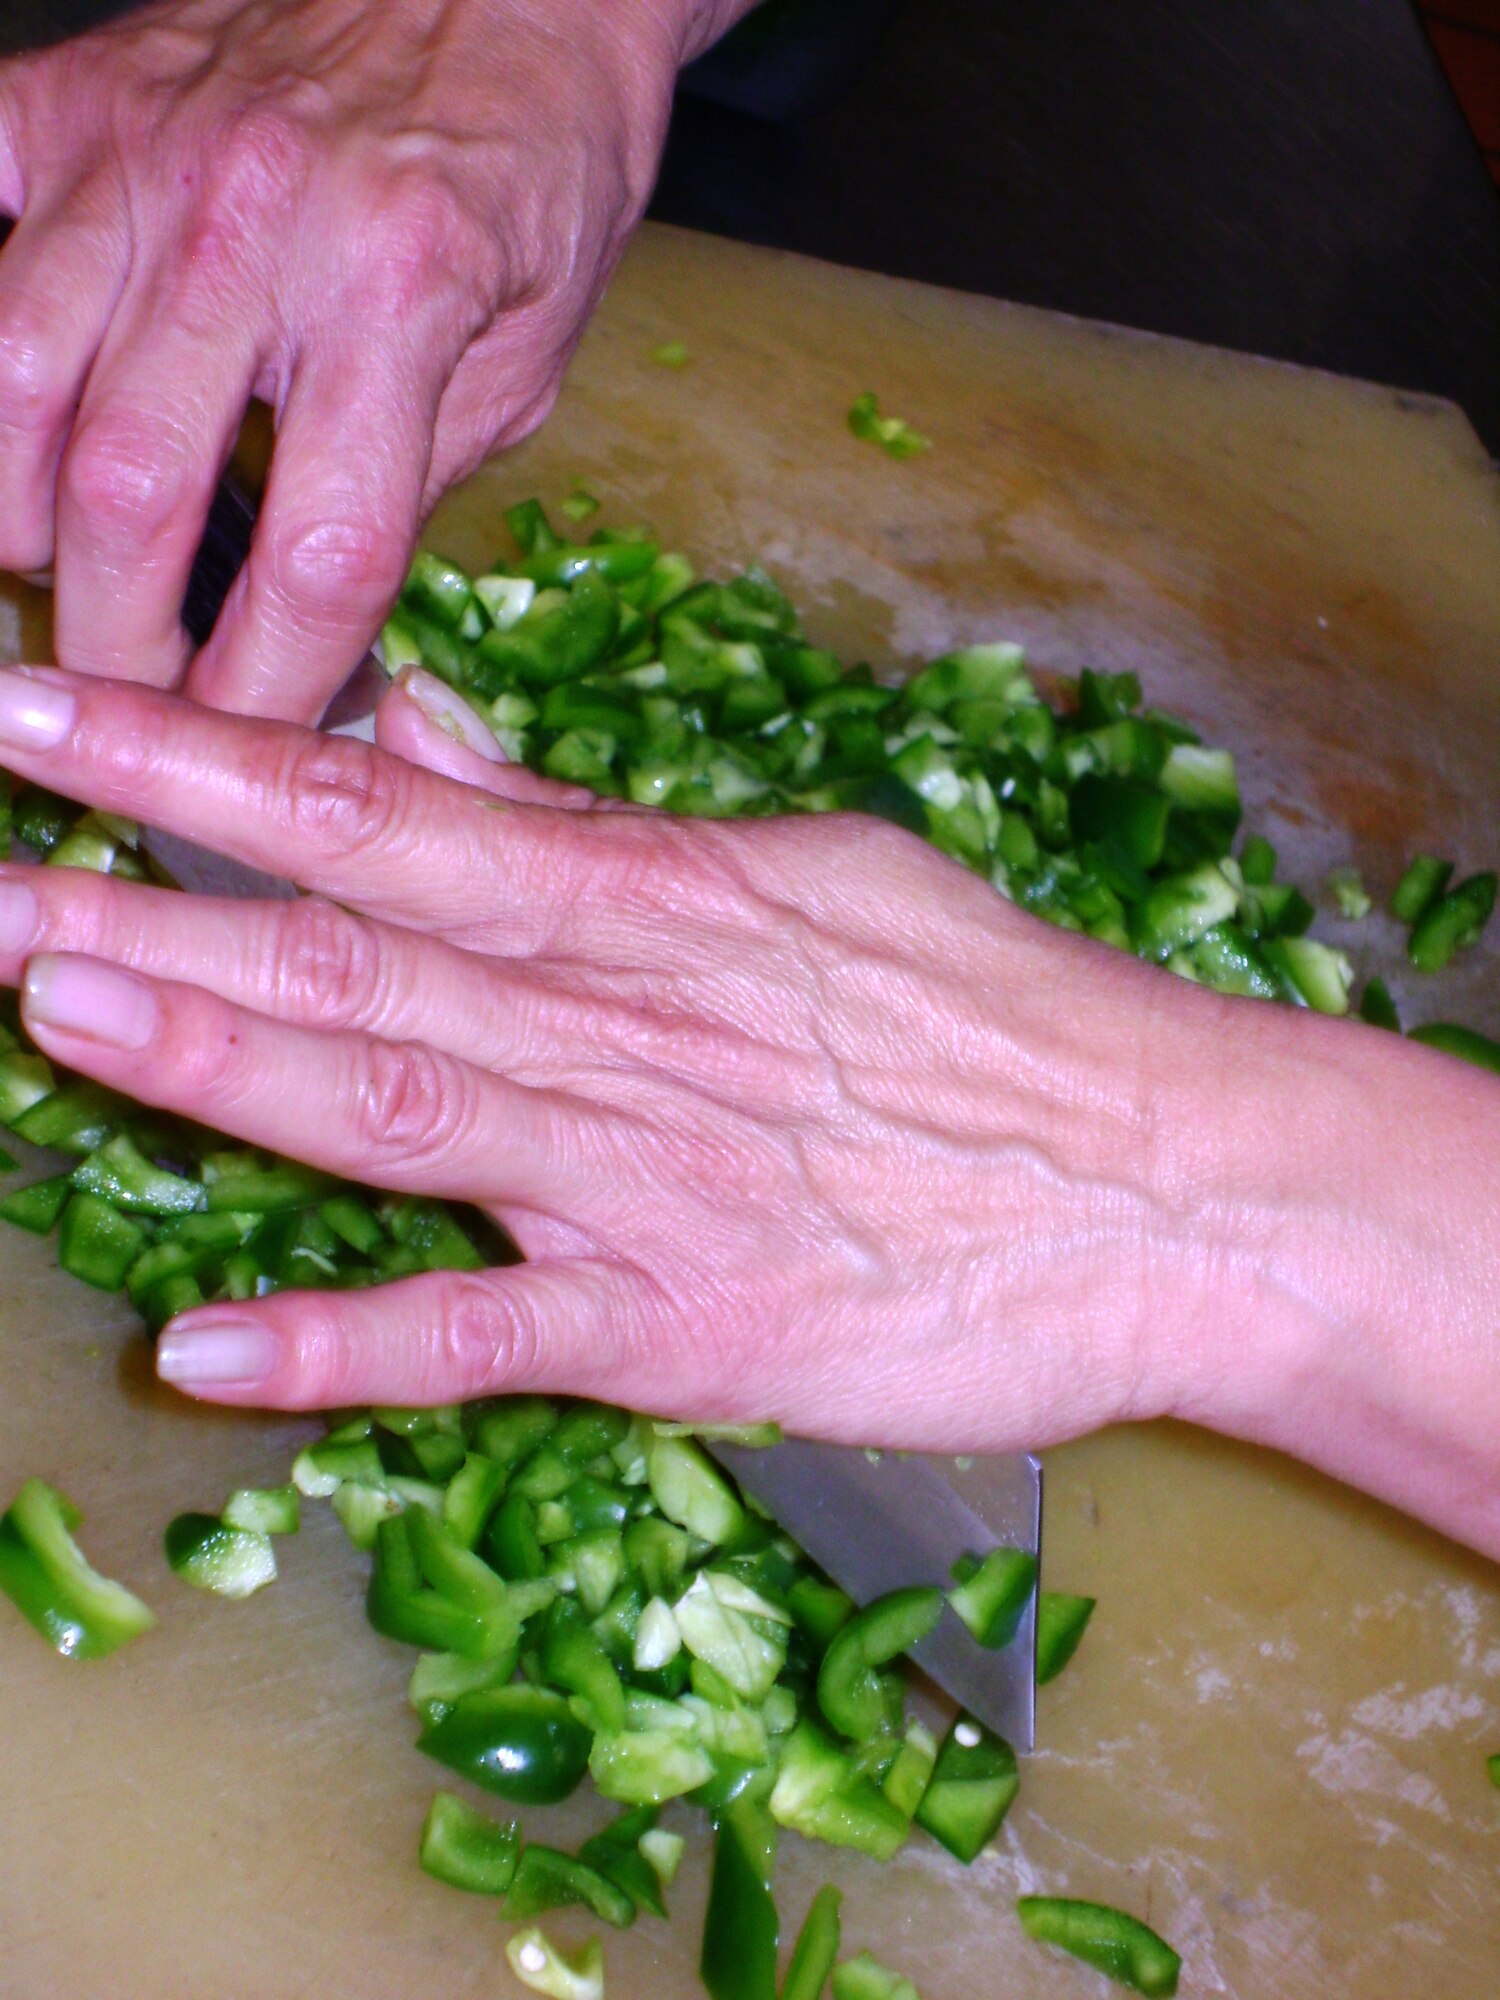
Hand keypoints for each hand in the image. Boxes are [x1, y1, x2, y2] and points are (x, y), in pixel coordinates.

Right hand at [0, 0, 744, 719]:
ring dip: (12, 513)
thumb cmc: (528, 172)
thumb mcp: (527, 358)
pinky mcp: (73, 97)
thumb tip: (311, 629)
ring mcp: (145, 152)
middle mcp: (256, 223)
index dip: (271, 686)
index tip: (252, 748)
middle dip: (119, 637)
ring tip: (53, 567)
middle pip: (128, 487)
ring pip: (4, 371)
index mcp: (403, 295)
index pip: (317, 553)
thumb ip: (411, 486)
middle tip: (134, 694)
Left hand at [0, 662, 1496, 1555]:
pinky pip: (492, 1337)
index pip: (383, 813)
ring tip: (48, 1012)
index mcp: (652, 896)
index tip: (46, 717)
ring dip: (212, 1065)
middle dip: (148, 908)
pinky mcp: (688, 1331)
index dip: (200, 760)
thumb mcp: (804, 877)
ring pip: (395, 1107)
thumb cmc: (997, 1015)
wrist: (1169, 1180)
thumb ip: (592, 823)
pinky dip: (351, 1343)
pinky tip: (208, 1349)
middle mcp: (621, 1023)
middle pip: (350, 957)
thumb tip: (421, 738)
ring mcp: (645, 1180)